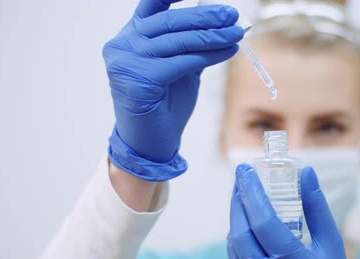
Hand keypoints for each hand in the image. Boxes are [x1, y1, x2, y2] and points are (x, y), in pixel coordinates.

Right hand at [104, 0, 243, 180]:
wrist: (150, 142)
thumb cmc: (164, 105)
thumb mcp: (178, 67)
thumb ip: (191, 45)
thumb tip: (223, 24)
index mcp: (129, 37)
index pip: (151, 6)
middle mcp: (123, 46)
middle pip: (170, 21)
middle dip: (206, 17)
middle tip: (232, 16)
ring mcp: (127, 62)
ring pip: (179, 41)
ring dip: (213, 36)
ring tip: (236, 34)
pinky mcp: (140, 80)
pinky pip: (182, 62)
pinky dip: (208, 55)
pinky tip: (228, 51)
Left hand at [227, 164, 359, 258]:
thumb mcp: (331, 243)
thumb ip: (316, 207)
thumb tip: (306, 172)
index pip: (263, 223)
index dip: (252, 193)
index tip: (246, 171)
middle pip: (240, 234)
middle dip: (238, 202)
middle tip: (241, 179)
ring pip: (233, 249)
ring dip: (236, 221)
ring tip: (244, 200)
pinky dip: (238, 243)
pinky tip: (246, 228)